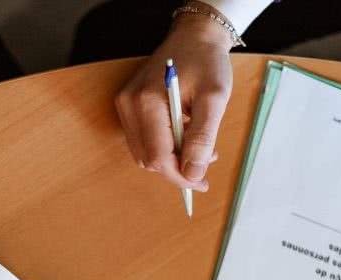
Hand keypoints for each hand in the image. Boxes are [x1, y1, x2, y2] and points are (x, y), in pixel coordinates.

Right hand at [115, 11, 234, 190]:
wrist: (194, 37)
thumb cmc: (205, 63)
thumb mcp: (214, 99)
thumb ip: (203, 137)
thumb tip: (193, 173)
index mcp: (147, 102)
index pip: (158, 157)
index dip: (180, 175)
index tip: (201, 181)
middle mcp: (129, 105)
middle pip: (148, 159)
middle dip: (177, 167)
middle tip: (206, 157)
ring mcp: (125, 106)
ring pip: (144, 154)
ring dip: (171, 158)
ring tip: (197, 143)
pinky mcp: (128, 107)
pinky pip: (143, 141)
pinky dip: (163, 146)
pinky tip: (183, 133)